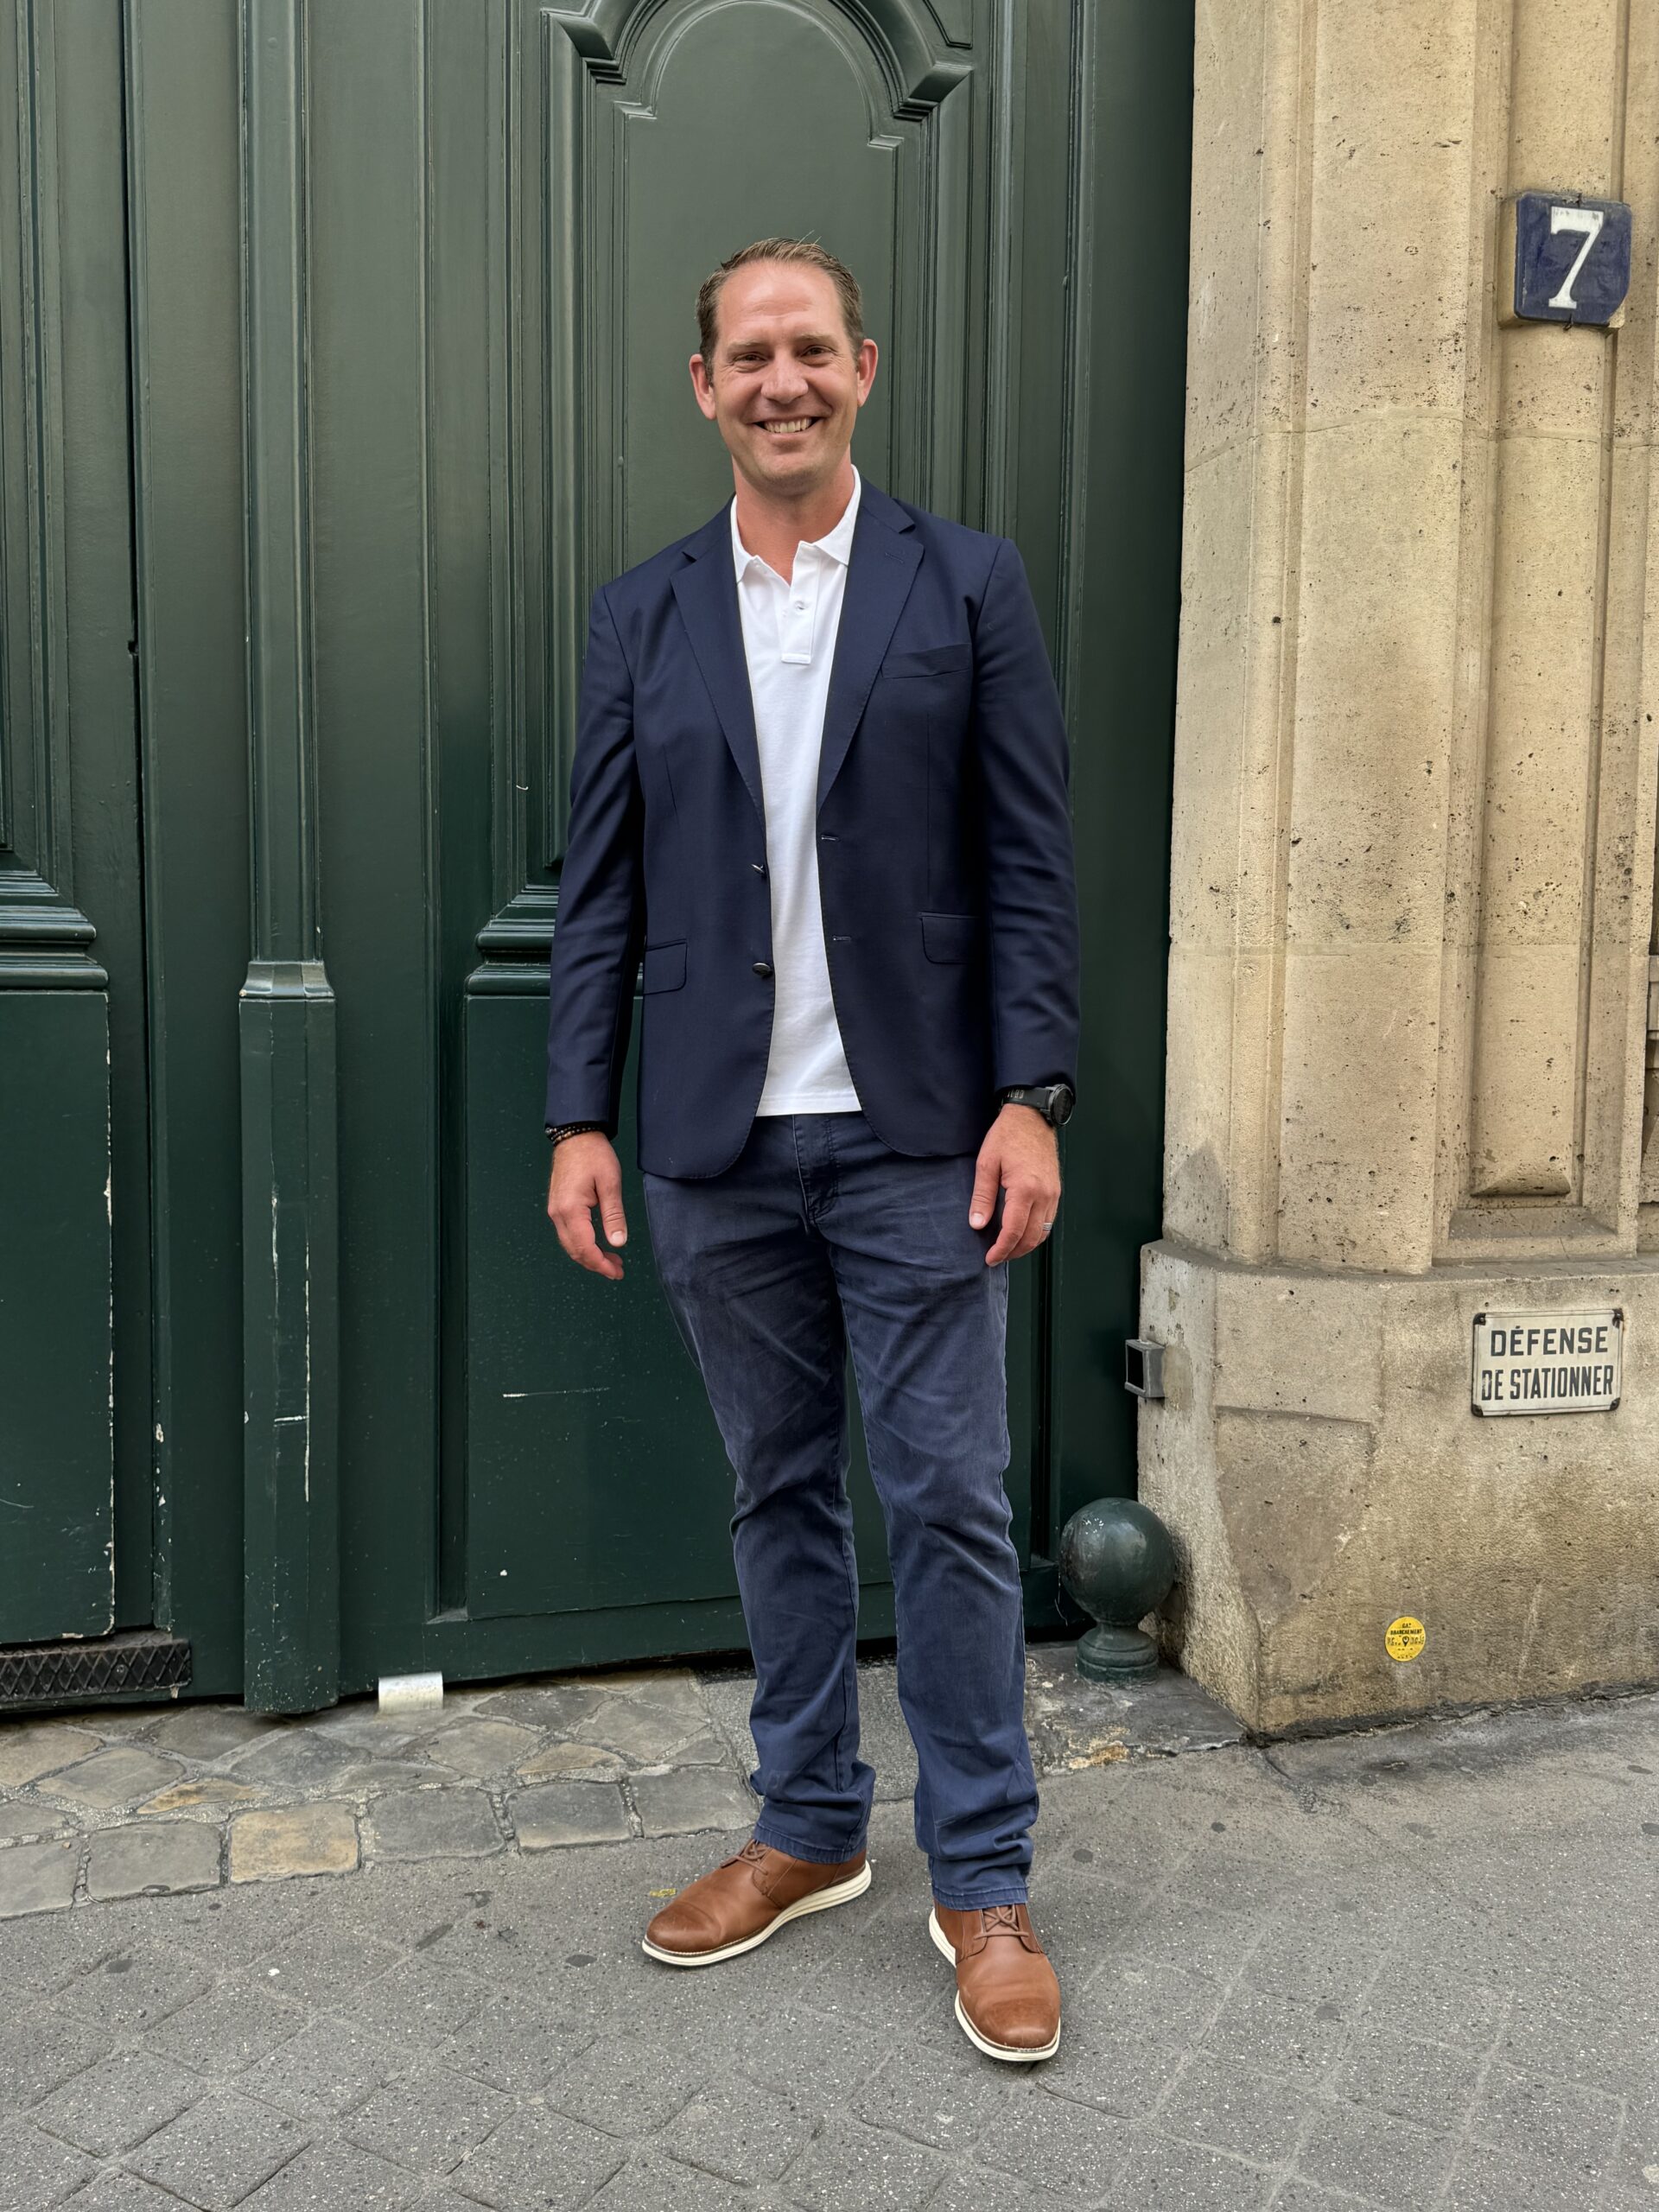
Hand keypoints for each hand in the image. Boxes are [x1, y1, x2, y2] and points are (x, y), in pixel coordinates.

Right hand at [547, 1132, 628, 1280]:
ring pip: (570, 1244)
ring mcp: (555, 1211)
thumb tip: (618, 1243)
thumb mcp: (611, 1183)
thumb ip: (614, 1215)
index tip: (616, 1272)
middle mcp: (558, 1213)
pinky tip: (598, 1245)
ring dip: (589, 1256)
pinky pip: (568, 1234)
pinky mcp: (557, 1207)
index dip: (601, 1264)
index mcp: (570, 1209)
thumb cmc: (594, 1155)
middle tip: (618, 1270)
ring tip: (612, 1260)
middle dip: (596, 1264)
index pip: (585, 1248)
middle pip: (575, 1251)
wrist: (575, 1136)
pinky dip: (583, 1244)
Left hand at [969, 1104, 1061, 1265]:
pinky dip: (1036, 1233)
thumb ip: (982, 1197)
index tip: (990, 1258)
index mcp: (1025, 1189)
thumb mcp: (986, 1164)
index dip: (1001, 1249)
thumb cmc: (1007, 1136)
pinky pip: (1048, 1221)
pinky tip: (1021, 1233)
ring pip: (1043, 1233)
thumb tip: (977, 1224)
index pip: (1013, 1231)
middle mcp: (1044, 1195)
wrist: (1031, 1117)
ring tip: (1007, 1249)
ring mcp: (1053, 1194)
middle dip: (1013, 1252)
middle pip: (1031, 1238)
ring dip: (1026, 1246)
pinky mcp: (1056, 1192)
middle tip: (996, 1257)